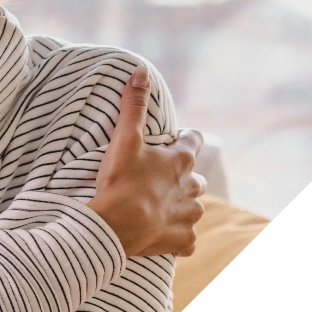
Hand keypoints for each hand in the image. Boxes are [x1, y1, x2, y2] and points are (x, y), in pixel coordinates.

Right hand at [86, 67, 206, 257]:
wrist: (116, 226)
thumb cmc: (121, 181)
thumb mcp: (124, 139)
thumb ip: (133, 105)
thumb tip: (141, 71)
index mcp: (181, 161)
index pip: (194, 141)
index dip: (184, 138)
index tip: (173, 140)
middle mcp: (192, 187)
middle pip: (195, 177)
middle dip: (182, 177)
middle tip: (157, 178)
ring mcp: (189, 216)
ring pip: (193, 208)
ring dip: (181, 206)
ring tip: (158, 208)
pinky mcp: (183, 241)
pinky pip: (187, 240)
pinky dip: (178, 238)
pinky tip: (165, 236)